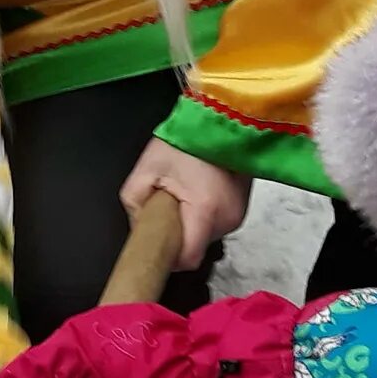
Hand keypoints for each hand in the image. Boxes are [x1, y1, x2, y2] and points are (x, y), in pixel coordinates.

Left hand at [121, 139, 250, 271]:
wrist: (220, 118)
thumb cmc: (186, 140)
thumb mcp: (146, 169)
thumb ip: (135, 205)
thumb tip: (138, 229)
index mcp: (205, 211)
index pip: (187, 259)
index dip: (169, 257)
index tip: (157, 245)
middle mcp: (227, 219)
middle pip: (195, 247)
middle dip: (178, 233)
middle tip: (167, 206)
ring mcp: (238, 215)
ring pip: (205, 236)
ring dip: (191, 224)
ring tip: (184, 195)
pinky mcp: (242, 210)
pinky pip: (215, 224)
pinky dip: (202, 216)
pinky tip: (198, 194)